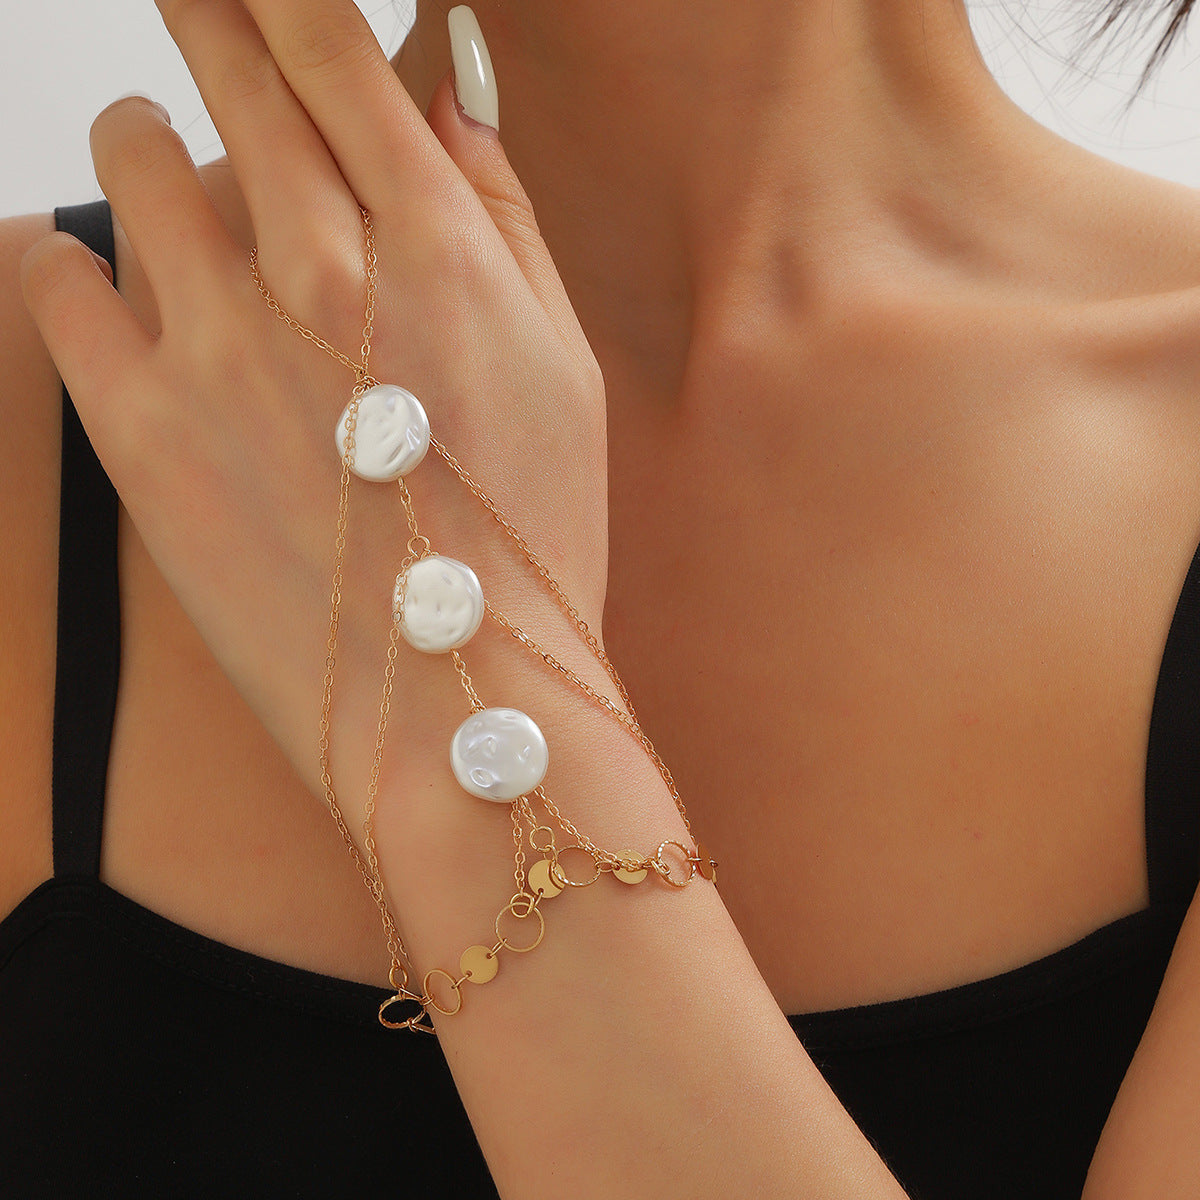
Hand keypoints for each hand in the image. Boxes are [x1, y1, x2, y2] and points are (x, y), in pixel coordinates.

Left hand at [20, 1, 608, 817]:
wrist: (455, 694)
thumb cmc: (531, 532)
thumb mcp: (564, 362)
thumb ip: (501, 214)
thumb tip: (446, 87)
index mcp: (433, 244)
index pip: (327, 44)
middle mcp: (316, 269)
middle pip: (229, 73)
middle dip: (206, 13)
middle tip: (192, 0)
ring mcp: (217, 346)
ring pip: (129, 164)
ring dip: (135, 136)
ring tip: (145, 148)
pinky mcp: (140, 431)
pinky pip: (60, 287)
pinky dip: (65, 258)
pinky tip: (88, 264)